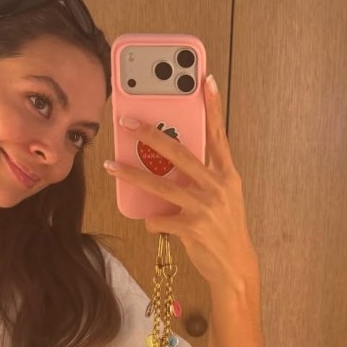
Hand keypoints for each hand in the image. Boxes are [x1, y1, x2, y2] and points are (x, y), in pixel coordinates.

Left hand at [104, 75, 259, 290]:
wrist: (235, 266)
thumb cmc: (225, 230)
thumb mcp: (224, 198)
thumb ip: (203, 178)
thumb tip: (170, 165)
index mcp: (227, 175)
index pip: (219, 135)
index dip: (213, 107)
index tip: (206, 80)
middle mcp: (217, 186)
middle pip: (178, 153)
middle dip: (150, 134)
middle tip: (127, 122)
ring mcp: (204, 207)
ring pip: (160, 185)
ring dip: (131, 174)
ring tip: (111, 166)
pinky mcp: (191, 228)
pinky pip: (158, 219)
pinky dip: (153, 221)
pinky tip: (157, 224)